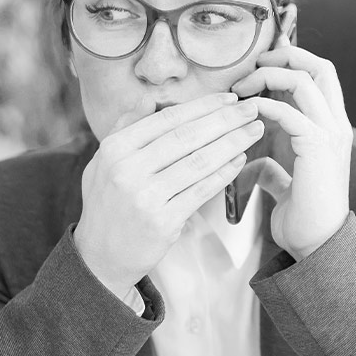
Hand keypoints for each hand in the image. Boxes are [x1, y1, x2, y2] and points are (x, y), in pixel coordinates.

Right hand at [74, 92, 264, 296]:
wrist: (101, 258)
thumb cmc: (107, 203)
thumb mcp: (103, 162)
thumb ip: (125, 128)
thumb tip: (148, 98)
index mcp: (114, 148)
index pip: (167, 119)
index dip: (203, 106)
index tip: (229, 98)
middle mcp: (128, 169)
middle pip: (187, 137)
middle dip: (225, 119)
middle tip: (252, 108)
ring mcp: (145, 197)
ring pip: (199, 162)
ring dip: (232, 143)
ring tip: (254, 131)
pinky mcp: (163, 221)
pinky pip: (201, 191)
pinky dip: (224, 173)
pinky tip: (241, 160)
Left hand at [233, 38, 351, 260]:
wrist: (318, 247)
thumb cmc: (304, 219)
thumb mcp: (286, 186)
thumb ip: (274, 169)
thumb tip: (254, 164)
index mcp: (332, 128)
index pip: (320, 75)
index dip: (292, 60)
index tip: (259, 63)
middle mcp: (337, 124)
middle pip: (320, 66)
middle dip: (284, 55)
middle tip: (251, 64)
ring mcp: (331, 133)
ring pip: (305, 79)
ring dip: (269, 75)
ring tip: (241, 87)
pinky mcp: (318, 147)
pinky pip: (289, 111)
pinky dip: (263, 105)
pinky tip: (244, 112)